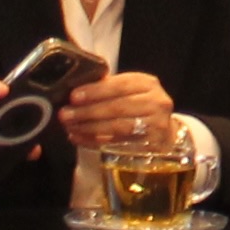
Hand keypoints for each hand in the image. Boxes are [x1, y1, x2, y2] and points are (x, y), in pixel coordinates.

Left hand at [60, 70, 175, 151]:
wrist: (164, 134)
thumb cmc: (139, 108)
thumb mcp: (129, 91)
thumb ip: (108, 88)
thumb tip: (76, 89)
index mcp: (148, 84)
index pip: (120, 85)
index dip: (96, 91)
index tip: (74, 96)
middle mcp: (156, 103)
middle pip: (118, 107)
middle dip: (88, 111)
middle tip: (65, 114)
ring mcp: (156, 126)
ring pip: (117, 126)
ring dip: (89, 127)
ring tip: (70, 126)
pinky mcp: (150, 146)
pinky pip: (117, 143)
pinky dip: (95, 141)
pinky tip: (79, 138)